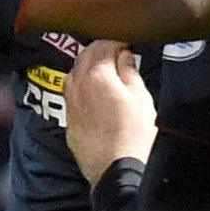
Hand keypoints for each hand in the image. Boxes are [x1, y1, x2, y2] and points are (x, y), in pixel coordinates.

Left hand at [66, 40, 157, 185]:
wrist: (116, 169)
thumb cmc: (134, 133)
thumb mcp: (141, 97)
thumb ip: (129, 71)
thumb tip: (123, 55)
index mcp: (97, 75)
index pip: (103, 46)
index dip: (116, 42)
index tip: (127, 45)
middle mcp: (78, 85)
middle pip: (84, 56)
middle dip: (99, 50)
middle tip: (116, 54)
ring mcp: (70, 103)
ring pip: (74, 73)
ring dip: (87, 66)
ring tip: (104, 70)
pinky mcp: (68, 120)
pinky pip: (71, 94)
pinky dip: (81, 85)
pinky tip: (92, 92)